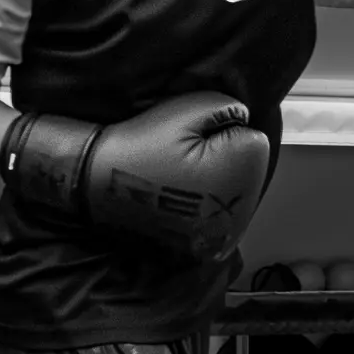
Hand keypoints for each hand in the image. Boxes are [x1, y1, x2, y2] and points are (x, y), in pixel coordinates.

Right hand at [0, 93, 270, 260]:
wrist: (101, 185)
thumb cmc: (143, 145)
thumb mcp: (187, 108)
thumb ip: (228, 107)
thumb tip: (245, 119)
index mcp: (241, 169)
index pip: (252, 138)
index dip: (221, 132)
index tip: (191, 140)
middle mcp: (243, 207)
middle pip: (250, 169)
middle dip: (226, 158)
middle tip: (184, 160)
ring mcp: (229, 232)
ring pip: (240, 193)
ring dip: (221, 184)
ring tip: (182, 182)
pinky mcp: (213, 247)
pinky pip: (225, 218)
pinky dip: (212, 209)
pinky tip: (185, 202)